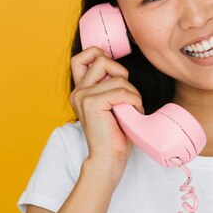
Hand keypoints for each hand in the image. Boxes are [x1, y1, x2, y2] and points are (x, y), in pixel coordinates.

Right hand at [69, 46, 143, 165]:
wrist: (108, 158)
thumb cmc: (115, 133)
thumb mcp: (111, 103)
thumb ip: (109, 85)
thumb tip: (119, 67)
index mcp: (80, 90)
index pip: (81, 57)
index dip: (98, 54)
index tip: (114, 71)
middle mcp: (78, 91)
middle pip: (102, 60)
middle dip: (122, 73)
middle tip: (126, 95)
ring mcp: (83, 96)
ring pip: (117, 78)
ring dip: (132, 93)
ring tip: (131, 109)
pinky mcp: (92, 103)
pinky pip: (122, 91)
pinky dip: (134, 101)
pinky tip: (133, 113)